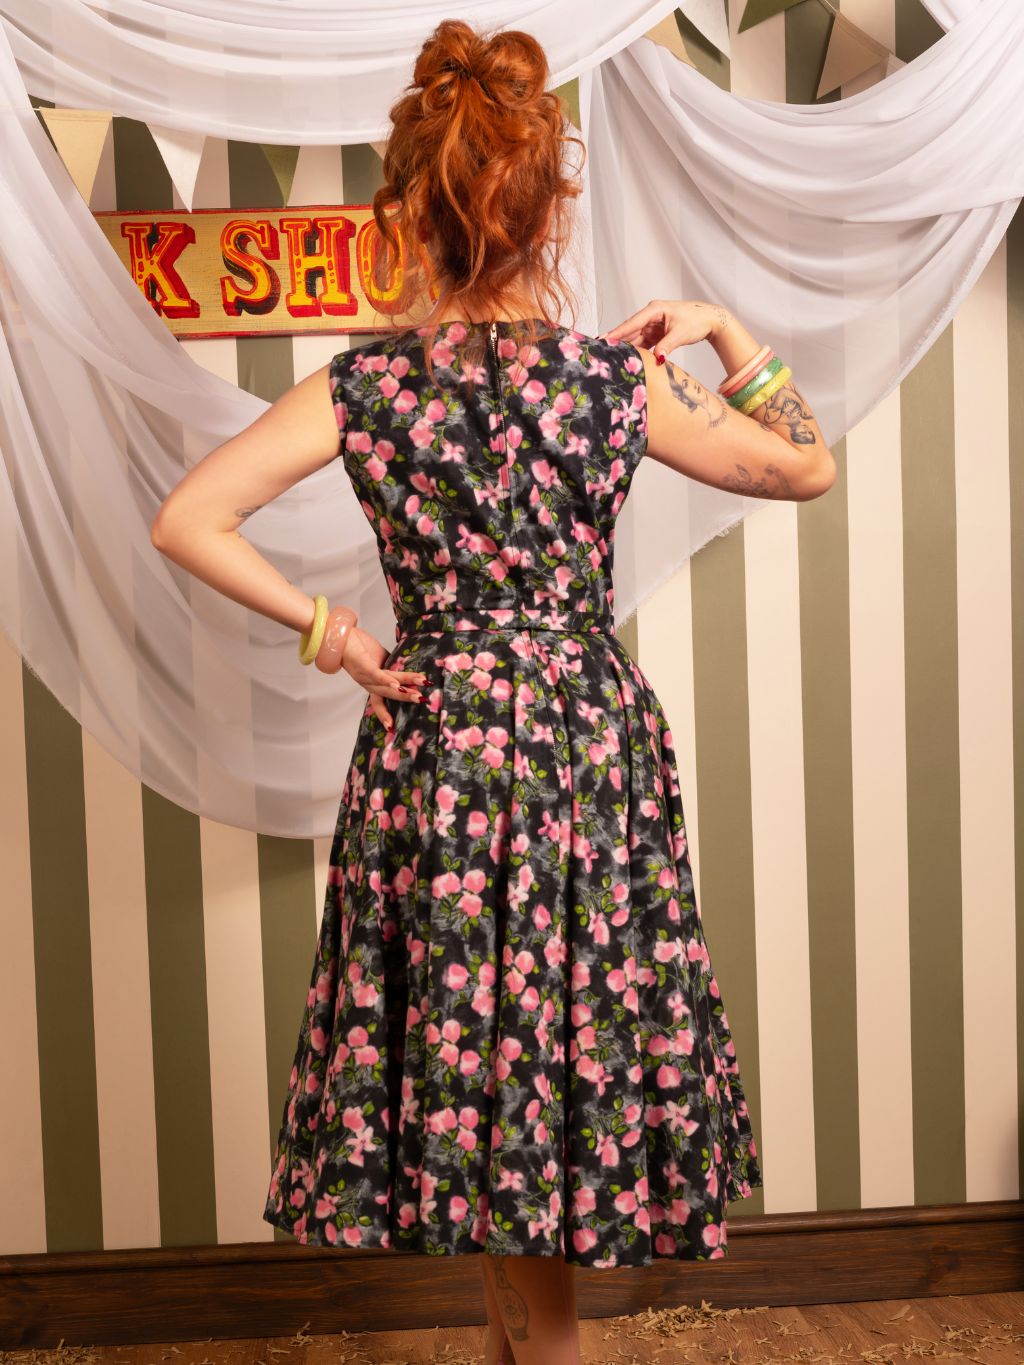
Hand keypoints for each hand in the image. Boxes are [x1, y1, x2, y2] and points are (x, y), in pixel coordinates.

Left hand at [341, 625, 426, 730]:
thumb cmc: (360, 646)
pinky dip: (387, 681)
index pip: (379, 703)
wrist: (339, 636)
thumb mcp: (380, 657)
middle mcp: (367, 684)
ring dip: (403, 689)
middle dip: (406, 699)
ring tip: (419, 690)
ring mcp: (365, 676)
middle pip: (388, 696)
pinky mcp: (363, 666)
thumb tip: (407, 669)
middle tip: (422, 701)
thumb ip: (392, 665)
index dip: (385, 715)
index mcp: (371, 684)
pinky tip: (397, 685)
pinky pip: (377, 675)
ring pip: (387, 686)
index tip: (392, 728)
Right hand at [603, 299, 731, 357]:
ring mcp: (653, 325)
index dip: (617, 332)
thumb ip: (666, 346)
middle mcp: (651, 316)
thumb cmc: (696, 321)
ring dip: (627, 348)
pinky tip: (629, 358)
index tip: (603, 338)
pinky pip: (644, 343)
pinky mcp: (657, 333)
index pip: (632, 323)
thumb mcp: (680, 334)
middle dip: (618, 341)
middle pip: (631, 331)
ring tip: (613, 358)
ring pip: (636, 338)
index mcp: (654, 310)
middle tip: (602, 351)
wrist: (710, 320)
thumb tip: (656, 358)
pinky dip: (638, 351)